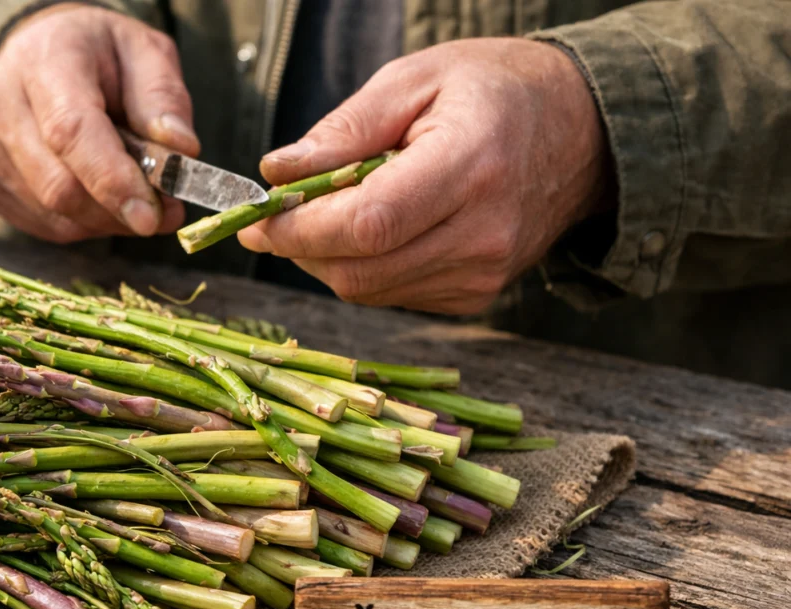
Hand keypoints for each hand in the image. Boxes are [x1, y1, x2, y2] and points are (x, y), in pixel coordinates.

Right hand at [0, 4, 197, 242]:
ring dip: (105, 221)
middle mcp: (0, 101)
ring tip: (134, 196)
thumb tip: (181, 152)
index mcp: (44, 60)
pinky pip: (41, 224)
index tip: (151, 218)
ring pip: (52, 213)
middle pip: (58, 185)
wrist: (40, 49)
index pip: (71, 132)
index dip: (111, 182)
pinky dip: (81, 224)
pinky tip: (99, 197)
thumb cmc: (98, 54)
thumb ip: (164, 100)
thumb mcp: (146, 53)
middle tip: (165, 211)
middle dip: (117, 211)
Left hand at [237, 38, 609, 313]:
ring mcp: (484, 273)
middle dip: (300, 249)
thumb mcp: (415, 80)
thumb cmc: (493, 92)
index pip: (368, 223)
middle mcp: (484, 233)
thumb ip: (344, 130)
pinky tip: (370, 230)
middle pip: (360, 270)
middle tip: (271, 219)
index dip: (301, 229)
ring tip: (322, 214)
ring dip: (326, 260)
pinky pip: (393, 294)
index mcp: (471, 165)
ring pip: (369, 290)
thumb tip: (277, 173)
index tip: (258, 218)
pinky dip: (363, 268)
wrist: (581, 132)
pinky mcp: (477, 296)